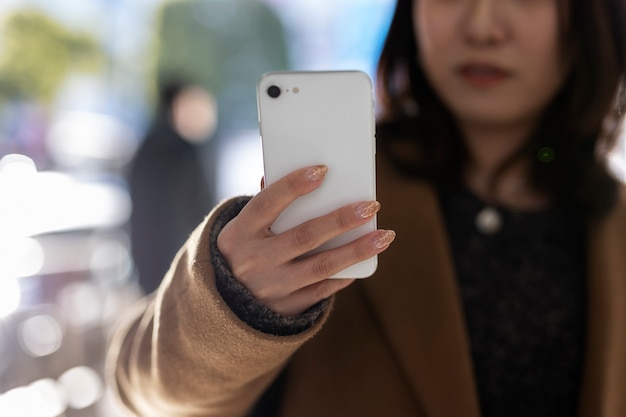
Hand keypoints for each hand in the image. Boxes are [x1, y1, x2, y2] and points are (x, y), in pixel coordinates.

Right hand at [217, 165, 395, 315]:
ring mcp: (270, 287)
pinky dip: (345, 274)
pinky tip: (364, 260)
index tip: (323, 170)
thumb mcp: (242, 229)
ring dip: (356, 250)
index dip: (293, 186)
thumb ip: (268, 205)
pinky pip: (322, 289)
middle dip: (341, 220)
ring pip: (321, 266)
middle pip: (304, 236)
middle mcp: (253, 261)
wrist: (222, 305)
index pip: (266, 204)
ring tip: (384, 236)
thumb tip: (307, 176)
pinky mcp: (286, 307)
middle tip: (371, 206)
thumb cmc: (243, 251)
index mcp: (238, 234)